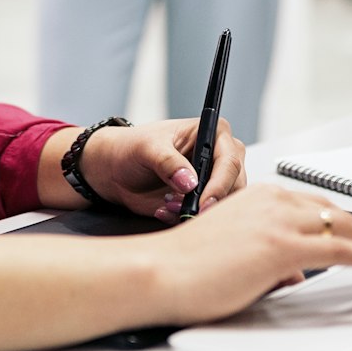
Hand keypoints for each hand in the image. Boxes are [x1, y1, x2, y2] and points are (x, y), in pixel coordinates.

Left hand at [76, 117, 245, 221]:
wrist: (117, 169)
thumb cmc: (133, 148)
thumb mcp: (146, 148)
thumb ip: (167, 162)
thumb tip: (189, 182)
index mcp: (213, 132)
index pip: (229, 161)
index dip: (220, 184)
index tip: (204, 202)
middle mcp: (221, 156)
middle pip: (234, 186)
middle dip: (208, 202)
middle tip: (181, 209)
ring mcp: (214, 179)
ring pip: (223, 204)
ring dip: (195, 211)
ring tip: (165, 205)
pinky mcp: (204, 199)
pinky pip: (206, 216)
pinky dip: (185, 218)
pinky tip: (164, 210)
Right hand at [141, 186, 351, 327]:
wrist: (160, 272)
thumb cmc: (184, 266)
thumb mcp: (234, 251)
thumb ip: (267, 255)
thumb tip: (295, 272)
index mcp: (255, 195)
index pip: (308, 202)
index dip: (334, 217)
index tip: (350, 230)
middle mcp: (270, 200)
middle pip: (329, 209)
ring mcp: (279, 221)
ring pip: (339, 224)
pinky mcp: (284, 246)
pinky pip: (338, 248)